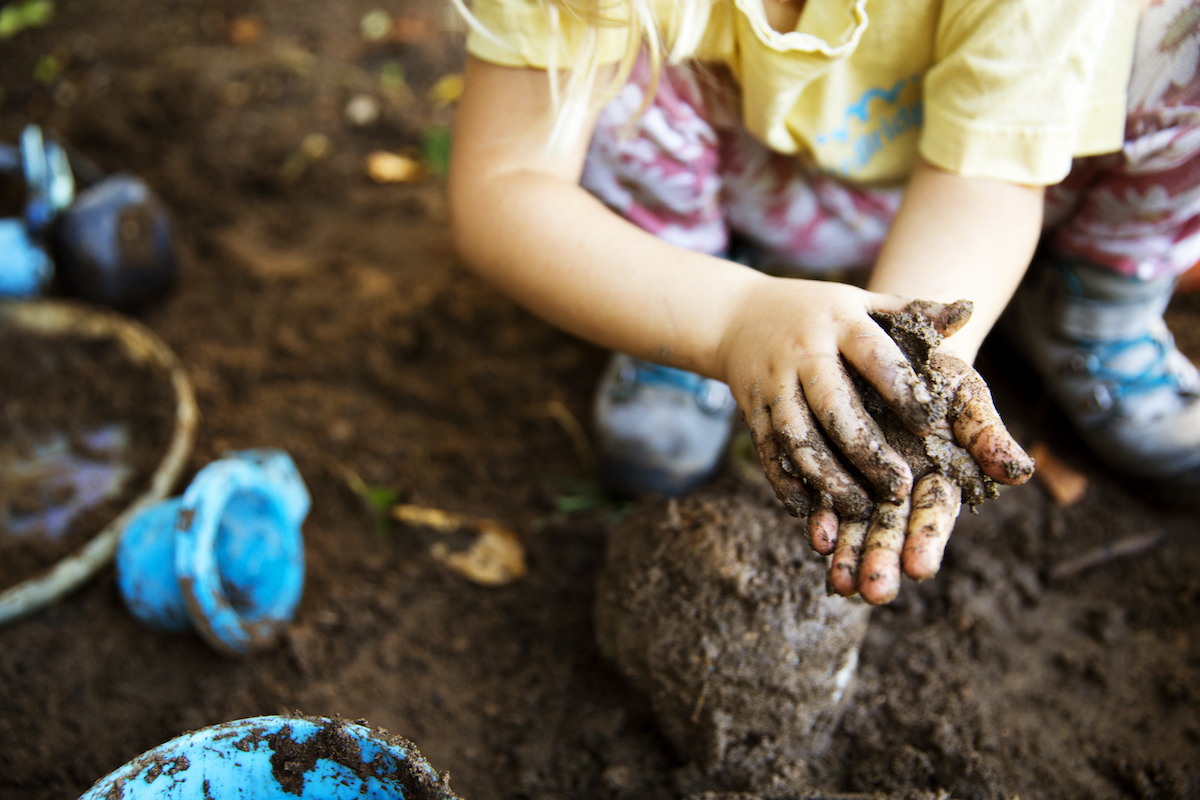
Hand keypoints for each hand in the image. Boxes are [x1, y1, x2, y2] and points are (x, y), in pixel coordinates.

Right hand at [717, 280, 1032, 603]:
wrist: (735, 315)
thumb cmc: (818, 312)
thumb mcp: (863, 302)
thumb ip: (913, 311)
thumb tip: (970, 310)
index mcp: (840, 322)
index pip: (874, 356)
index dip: (902, 390)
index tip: (931, 426)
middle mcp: (803, 353)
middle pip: (833, 405)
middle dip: (865, 451)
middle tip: (900, 488)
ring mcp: (773, 383)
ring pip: (797, 436)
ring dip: (826, 476)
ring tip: (859, 508)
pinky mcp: (751, 410)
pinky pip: (767, 451)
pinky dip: (786, 483)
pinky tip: (809, 509)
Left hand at [831, 346, 1034, 603]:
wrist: (892, 343)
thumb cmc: (940, 372)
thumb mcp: (966, 395)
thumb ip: (987, 434)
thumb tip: (1021, 471)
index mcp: (942, 475)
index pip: (935, 513)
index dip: (927, 539)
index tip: (919, 569)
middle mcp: (905, 485)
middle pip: (894, 527)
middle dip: (884, 559)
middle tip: (874, 593)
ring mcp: (868, 480)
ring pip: (859, 523)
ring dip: (850, 554)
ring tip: (840, 586)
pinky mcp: (836, 467)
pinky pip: (826, 499)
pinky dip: (823, 521)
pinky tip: (816, 542)